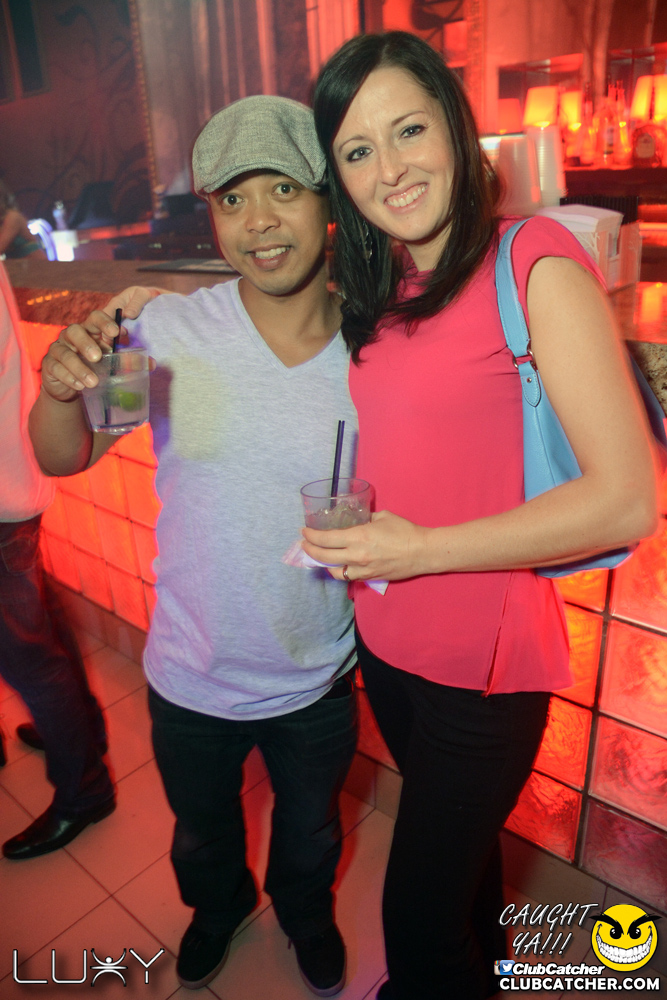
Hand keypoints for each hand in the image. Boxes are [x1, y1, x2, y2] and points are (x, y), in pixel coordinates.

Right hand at [40, 286, 163, 401]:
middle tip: (98, 357)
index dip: (105, 322)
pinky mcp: (50, 365)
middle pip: (75, 330)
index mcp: (89, 330)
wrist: (71, 387)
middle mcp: (71, 336)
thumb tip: (152, 364)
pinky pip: (56, 368)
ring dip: (79, 367)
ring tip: (93, 382)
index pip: (95, 318)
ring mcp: (58, 349)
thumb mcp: (111, 363)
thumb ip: (129, 361)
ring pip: (65, 352)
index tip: (117, 333)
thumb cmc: (95, 368)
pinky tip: (79, 386)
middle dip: (87, 343)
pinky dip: (69, 377)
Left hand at [301, 510, 431, 581]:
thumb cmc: (404, 531)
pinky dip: (340, 571)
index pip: (326, 539)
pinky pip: (348, 576)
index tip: (304, 532)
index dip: (311, 536)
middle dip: (310, 550)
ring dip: (323, 564)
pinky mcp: (370, 578)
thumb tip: (358, 519)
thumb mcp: (382, 517)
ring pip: (334, 571)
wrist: (422, 552)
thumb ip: (365, 519)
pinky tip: (338, 565)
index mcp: (358, 537)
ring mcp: (363, 569)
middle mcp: (356, 555)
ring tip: (320, 556)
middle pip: (324, 556)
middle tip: (304, 544)